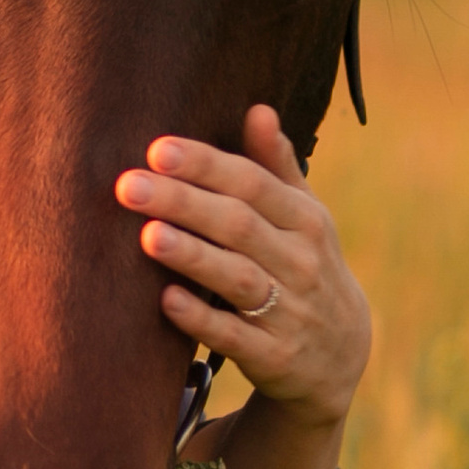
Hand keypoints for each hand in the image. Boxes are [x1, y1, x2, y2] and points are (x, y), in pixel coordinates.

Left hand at [115, 103, 370, 427]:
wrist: (340, 359)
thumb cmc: (306, 267)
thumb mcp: (305, 218)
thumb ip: (276, 167)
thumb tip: (258, 109)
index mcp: (307, 221)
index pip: (253, 184)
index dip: (206, 166)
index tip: (157, 150)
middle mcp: (302, 263)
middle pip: (239, 225)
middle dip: (184, 202)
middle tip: (128, 185)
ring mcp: (291, 312)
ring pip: (238, 279)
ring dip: (194, 256)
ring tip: (149, 235)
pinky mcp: (275, 358)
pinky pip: (235, 337)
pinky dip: (202, 319)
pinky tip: (166, 300)